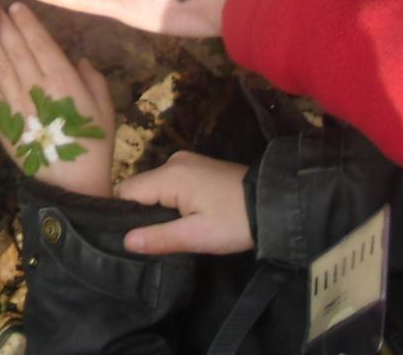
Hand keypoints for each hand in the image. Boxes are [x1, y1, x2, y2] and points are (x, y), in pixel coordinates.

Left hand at [0, 2, 113, 196]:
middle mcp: (36, 88)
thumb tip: (77, 59)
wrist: (70, 186)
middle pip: (14, 49)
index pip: (40, 43)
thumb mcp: (105, 109)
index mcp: (64, 81)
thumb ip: (92, 79)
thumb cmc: (93, 146)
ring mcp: (15, 104)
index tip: (15, 6)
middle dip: (2, 25)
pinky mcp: (0, 121)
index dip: (26, 23)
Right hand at [115, 152, 253, 254]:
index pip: (126, 191)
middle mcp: (172, 161)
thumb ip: (159, 237)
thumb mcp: (198, 236)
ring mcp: (186, 161)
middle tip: (155, 238)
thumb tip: (125, 241)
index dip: (124, 214)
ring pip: (154, 185)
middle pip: (140, 187)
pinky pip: (170, 182)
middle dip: (142, 212)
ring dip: (157, 206)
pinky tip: (184, 216)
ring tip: (171, 229)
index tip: (131, 237)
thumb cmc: (236, 222)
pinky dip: (170, 199)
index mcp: (169, 175)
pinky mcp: (197, 166)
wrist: (278, 204)